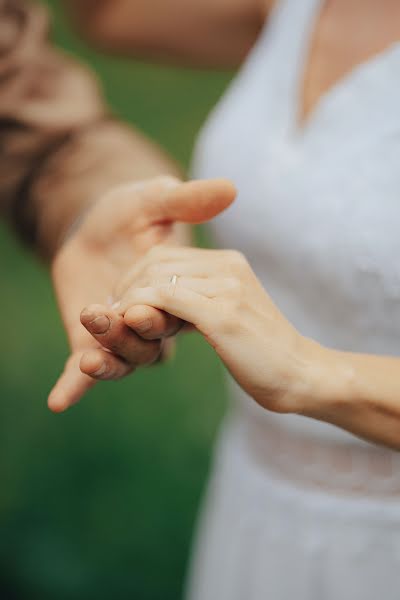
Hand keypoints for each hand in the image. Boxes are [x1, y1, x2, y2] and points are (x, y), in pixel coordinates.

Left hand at [49, 178, 235, 411]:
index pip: (171, 298)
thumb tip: (231, 188)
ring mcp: (127, 334)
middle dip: (128, 330)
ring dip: (107, 353)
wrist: (80, 229)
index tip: (133, 300)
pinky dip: (75, 384)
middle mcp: (157, 316)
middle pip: (152, 333)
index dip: (153, 301)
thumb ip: (187, 200)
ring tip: (87, 353)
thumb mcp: (152, 202)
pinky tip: (60, 401)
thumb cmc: (120, 213)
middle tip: (102, 315)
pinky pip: (87, 371)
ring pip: (127, 353)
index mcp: (183, 285)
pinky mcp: (92, 344)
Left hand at [114, 246, 317, 413]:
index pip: (166, 256)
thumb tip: (160, 304)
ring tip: (116, 322)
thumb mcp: (230, 316)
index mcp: (229, 263)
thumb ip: (200, 302)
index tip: (122, 304)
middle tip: (111, 313)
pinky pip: (166, 300)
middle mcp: (229, 266)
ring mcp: (227, 288)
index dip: (136, 277)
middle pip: (157, 262)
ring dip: (129, 299)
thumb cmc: (263, 353)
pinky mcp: (223, 315)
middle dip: (126, 286)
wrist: (302, 375)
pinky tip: (130, 327)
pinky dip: (141, 310)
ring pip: (157, 279)